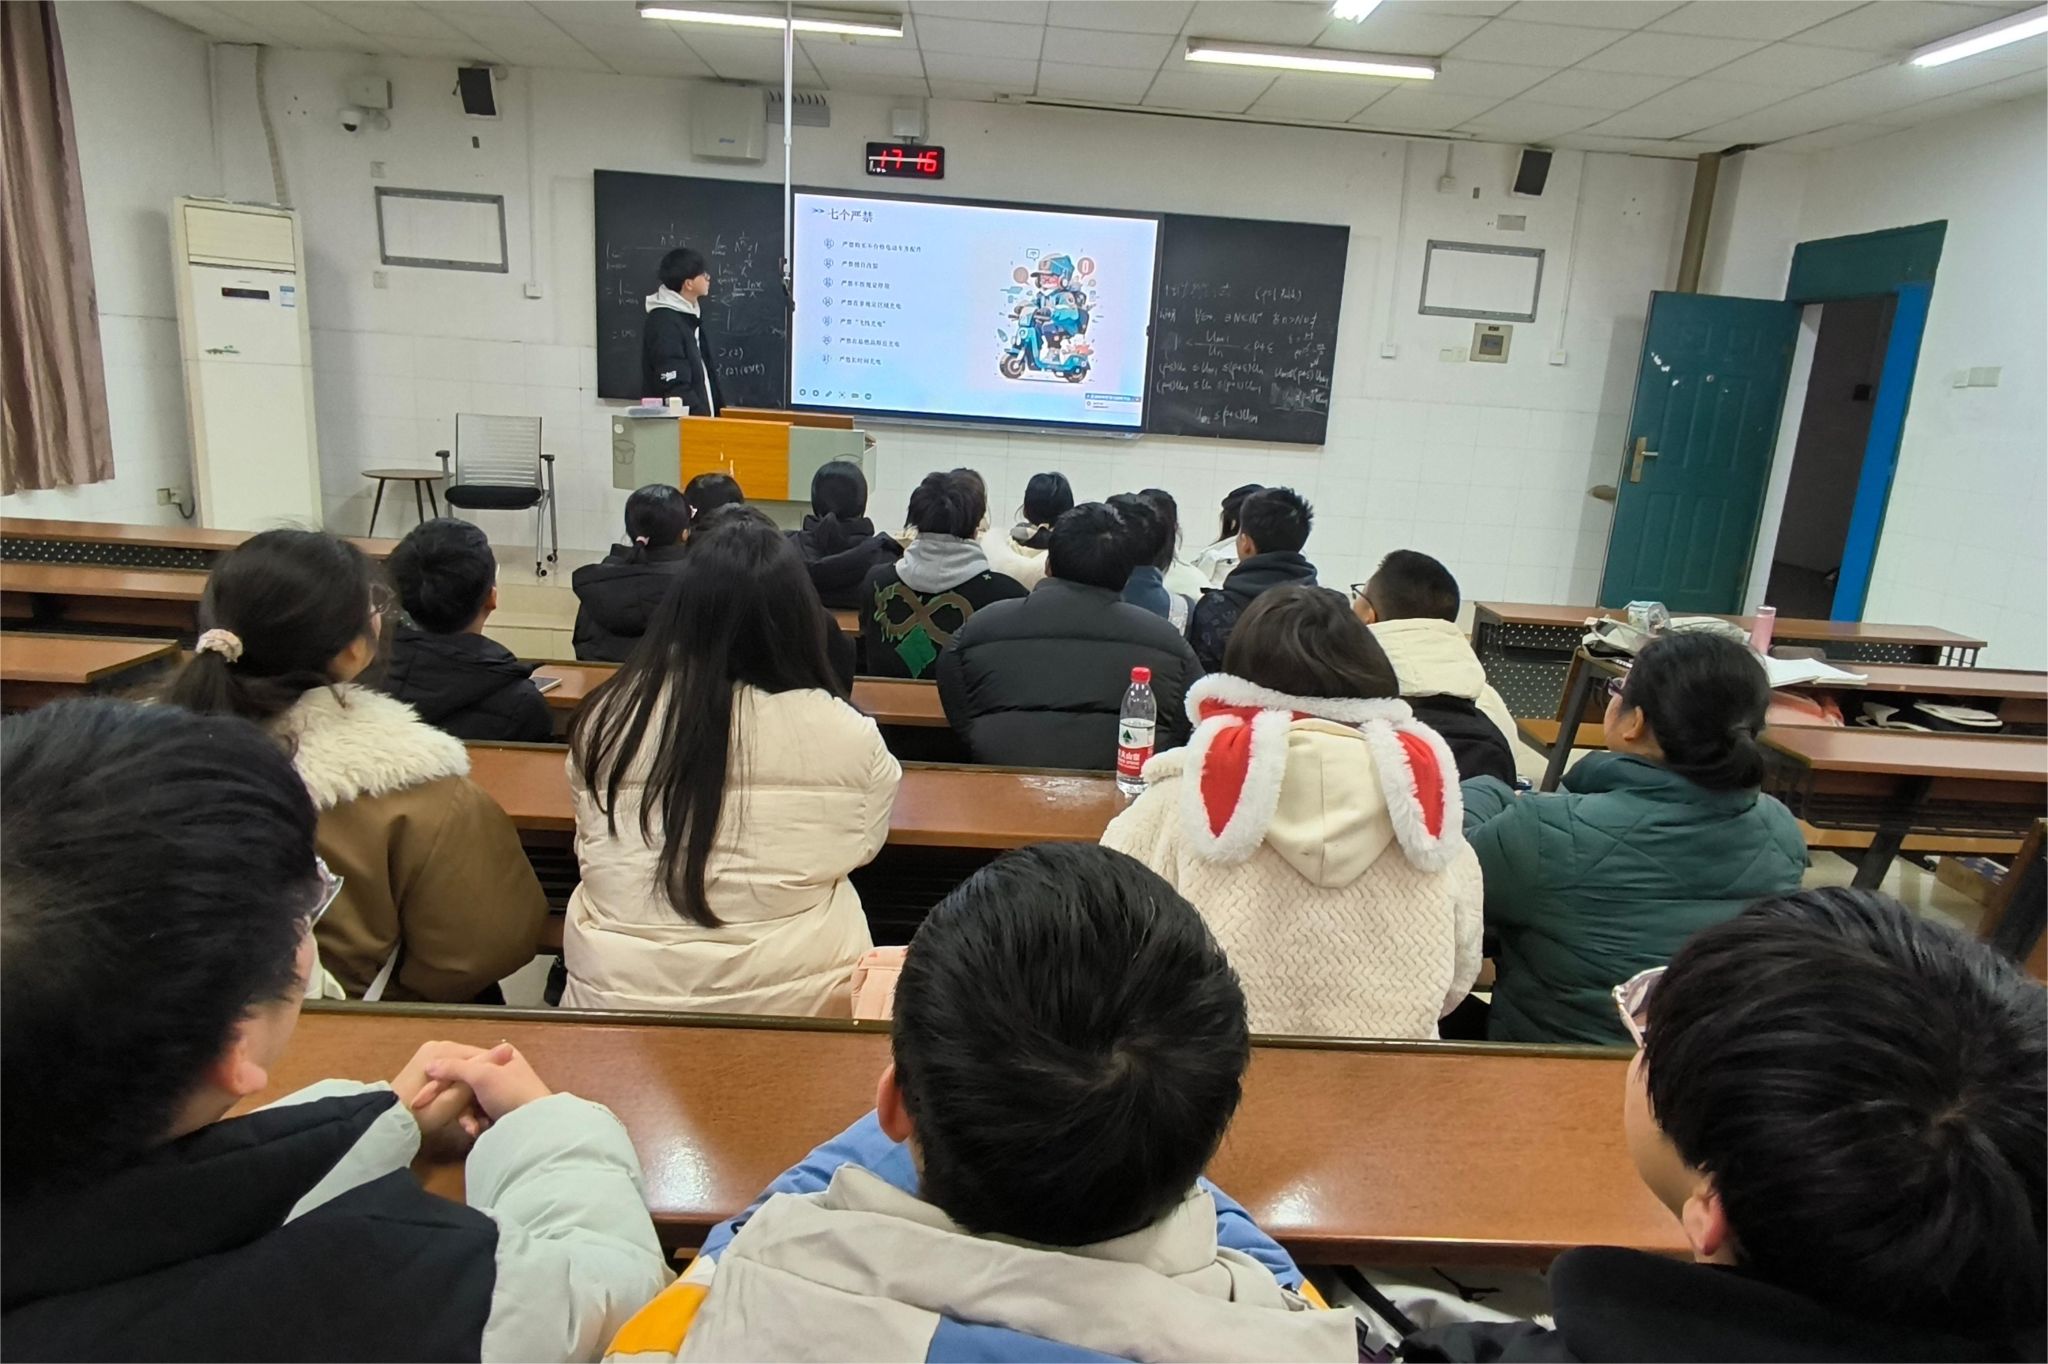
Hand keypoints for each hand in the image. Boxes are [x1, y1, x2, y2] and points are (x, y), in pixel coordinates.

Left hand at [391, 1040, 490, 1157]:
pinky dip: (455, 1099)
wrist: (387, 1126)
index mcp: (444, 1048)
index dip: (492, 1079)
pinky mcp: (425, 1070)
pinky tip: (460, 1119)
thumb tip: (508, 1050)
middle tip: (481, 1118)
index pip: (481, 1057)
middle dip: (477, 1094)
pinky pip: (450, 1081)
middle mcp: (438, 1047)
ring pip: (462, 1077)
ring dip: (467, 1100)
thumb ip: (480, 1074)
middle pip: (471, 1067)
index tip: (497, 1100)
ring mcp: (430, 1057)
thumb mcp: (455, 1097)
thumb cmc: (422, 1113)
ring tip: (471, 1124)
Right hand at [422, 1042, 552, 1120]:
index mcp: (500, 1055)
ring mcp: (501, 1092)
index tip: (420, 1095)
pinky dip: (475, 1122)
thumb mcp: (482, 1075)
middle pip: (464, 1083)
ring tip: (471, 1126)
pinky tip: (478, 1129)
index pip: (462, 1062)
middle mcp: (501, 1070)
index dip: (441, 1077)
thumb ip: (454, 1068)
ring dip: (466, 1115)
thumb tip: (429, 1065)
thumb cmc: (510, 1093)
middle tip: (435, 1112)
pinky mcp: (501, 1112)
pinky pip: (479, 1114)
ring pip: (469, 1101)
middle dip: (454, 1102)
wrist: (535, 1126)